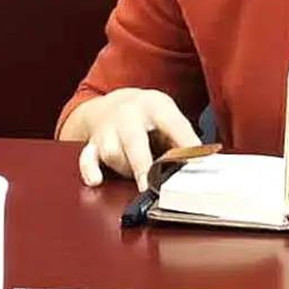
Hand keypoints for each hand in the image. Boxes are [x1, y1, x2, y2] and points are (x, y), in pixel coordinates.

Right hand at [64, 89, 199, 190]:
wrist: (114, 103)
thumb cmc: (148, 115)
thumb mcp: (169, 115)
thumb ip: (183, 136)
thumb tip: (201, 160)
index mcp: (154, 106)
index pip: (172, 123)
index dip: (186, 142)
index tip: (197, 160)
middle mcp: (128, 115)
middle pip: (134, 140)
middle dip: (144, 164)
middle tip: (155, 185)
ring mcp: (107, 129)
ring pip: (112, 153)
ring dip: (126, 170)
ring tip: (140, 176)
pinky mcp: (92, 144)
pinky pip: (86, 158)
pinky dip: (90, 170)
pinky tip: (97, 180)